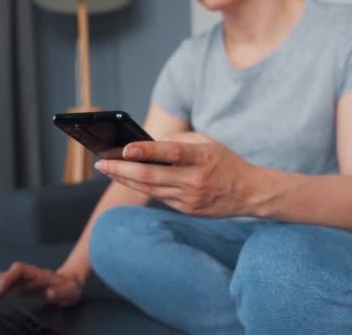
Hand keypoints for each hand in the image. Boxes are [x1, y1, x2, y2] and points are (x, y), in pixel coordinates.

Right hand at [0, 262, 82, 316]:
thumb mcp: (69, 292)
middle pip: (5, 277)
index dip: (7, 280)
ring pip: (0, 281)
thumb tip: (50, 293)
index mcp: (37, 273)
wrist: (70, 284)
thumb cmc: (70, 288)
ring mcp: (21, 278)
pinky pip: (2, 279)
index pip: (17, 271)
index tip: (0, 293)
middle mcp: (26, 273)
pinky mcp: (19, 284)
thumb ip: (60, 293)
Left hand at [95, 132, 265, 217]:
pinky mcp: (187, 210)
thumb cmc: (224, 161)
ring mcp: (190, 198)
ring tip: (107, 169)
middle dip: (121, 169)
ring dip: (125, 178)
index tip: (125, 148)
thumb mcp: (207, 143)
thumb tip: (145, 145)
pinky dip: (141, 187)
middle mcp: (195, 180)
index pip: (171, 153)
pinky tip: (127, 178)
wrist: (249, 192)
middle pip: (151, 176)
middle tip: (101, 162)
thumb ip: (179, 142)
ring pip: (149, 189)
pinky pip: (159, 197)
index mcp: (202, 157)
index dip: (147, 151)